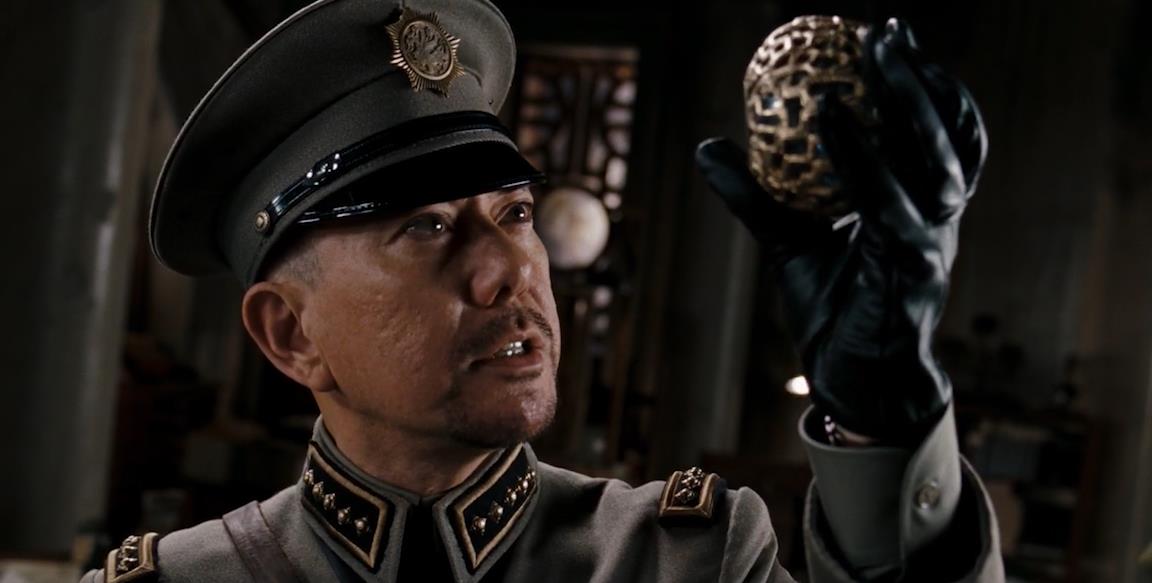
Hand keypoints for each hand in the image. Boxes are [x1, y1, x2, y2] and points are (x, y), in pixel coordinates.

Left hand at [695, 19, 986, 440]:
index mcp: (921, 204)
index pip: (939, 129)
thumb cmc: (831, 306)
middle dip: (920, 81)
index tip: (889, 33)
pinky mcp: (912, 278)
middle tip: (885, 33)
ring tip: (857, 76)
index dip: (925, 80)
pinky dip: (864, 167)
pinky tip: (831, 130)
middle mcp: (938, 220)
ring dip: (902, 115)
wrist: (854, 381)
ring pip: (934, 170)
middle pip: (949, 136)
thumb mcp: (787, 239)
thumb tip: (707, 145)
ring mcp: (932, 248)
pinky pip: (892, 212)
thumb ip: (755, 194)